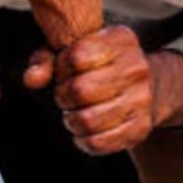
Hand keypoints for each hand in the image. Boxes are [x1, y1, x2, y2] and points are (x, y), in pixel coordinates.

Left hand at [24, 25, 182, 154]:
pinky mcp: (140, 129)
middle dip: (63, 97)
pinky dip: (83, 139)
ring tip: (74, 114)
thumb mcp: (77, 50)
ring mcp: (142, 100)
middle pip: (81, 90)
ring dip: (71, 120)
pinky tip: (84, 131)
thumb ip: (47, 59)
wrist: (151, 88)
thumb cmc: (103, 67)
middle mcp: (136, 68)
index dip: (61, 69)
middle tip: (66, 97)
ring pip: (88, 120)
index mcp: (121, 40)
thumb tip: (31, 79)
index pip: (75, 56)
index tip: (66, 73)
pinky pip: (98, 142)